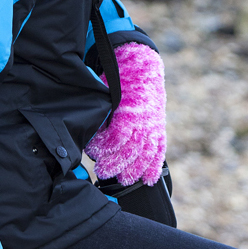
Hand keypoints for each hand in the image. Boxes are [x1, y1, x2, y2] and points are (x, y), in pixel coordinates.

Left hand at [85, 42, 165, 185]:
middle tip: (102, 173)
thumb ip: (100, 110)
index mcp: (130, 109)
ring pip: (147, 153)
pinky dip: (155, 166)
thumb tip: (87, 129)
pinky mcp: (159, 129)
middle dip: (117, 163)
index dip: (106, 147)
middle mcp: (144, 120)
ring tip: (123, 180)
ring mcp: (154, 125)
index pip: (119, 135)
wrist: (144, 68)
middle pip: (132, 148)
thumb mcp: (106, 90)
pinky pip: (160, 150)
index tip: (93, 153)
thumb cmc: (120, 80)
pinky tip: (150, 180)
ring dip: (136, 169)